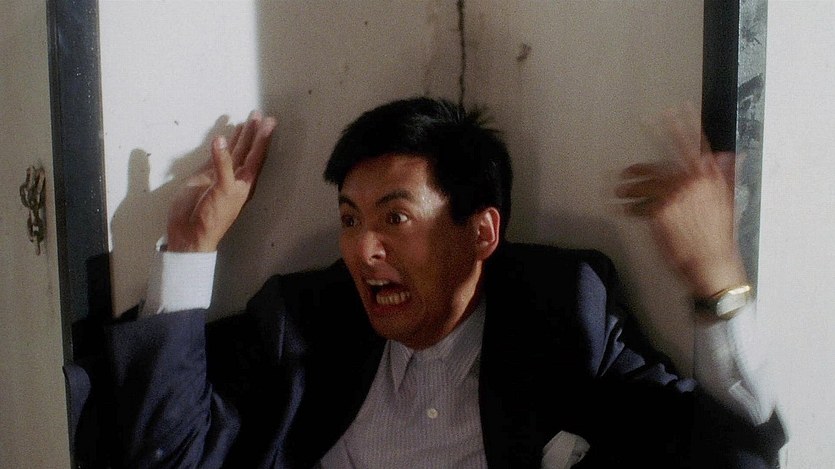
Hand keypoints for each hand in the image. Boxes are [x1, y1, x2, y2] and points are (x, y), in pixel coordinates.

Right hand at [167, 111, 276, 251]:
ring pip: (233, 152)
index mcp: (246, 182)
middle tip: (260, 115)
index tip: (269, 122)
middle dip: (254, 134)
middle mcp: (236, 177)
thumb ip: (223, 164)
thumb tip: (222, 140)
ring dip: (239, 137)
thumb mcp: (223, 189)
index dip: (263, 139)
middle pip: (247, 151)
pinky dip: (220, 146)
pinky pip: (215, 156)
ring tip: (247, 120)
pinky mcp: (205, 175)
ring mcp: (220, 175)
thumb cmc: (214, 216)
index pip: (257, 155)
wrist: (191, 232)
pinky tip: (223, 135)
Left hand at [615, 104, 746, 297]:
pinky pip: (638, 206)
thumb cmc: (719, 237)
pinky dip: (630, 208)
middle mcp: (691, 183)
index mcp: (709, 179)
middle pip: (662, 160)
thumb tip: (729, 154)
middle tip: (636, 133)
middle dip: (650, 145)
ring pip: (644, 184)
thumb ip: (724, 176)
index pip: (694, 146)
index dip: (684, 125)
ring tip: (618, 189)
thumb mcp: (727, 203)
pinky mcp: (659, 213)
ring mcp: (673, 197)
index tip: (676, 108)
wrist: (712, 264)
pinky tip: (623, 209)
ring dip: (629, 186)